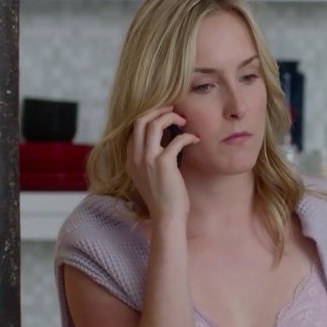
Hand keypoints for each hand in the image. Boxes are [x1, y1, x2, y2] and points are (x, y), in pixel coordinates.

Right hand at [125, 105, 199, 222]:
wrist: (167, 216)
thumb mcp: (151, 175)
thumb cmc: (164, 197)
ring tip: (184, 120)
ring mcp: (147, 159)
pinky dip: (188, 136)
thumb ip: (152, 158)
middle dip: (157, 110)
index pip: (133, 128)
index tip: (164, 114)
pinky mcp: (163, 163)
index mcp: (131, 159)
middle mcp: (135, 157)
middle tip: (174, 109)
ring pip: (153, 124)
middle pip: (139, 120)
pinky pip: (176, 140)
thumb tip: (168, 139)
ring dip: (171, 117)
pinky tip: (195, 139)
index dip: (149, 116)